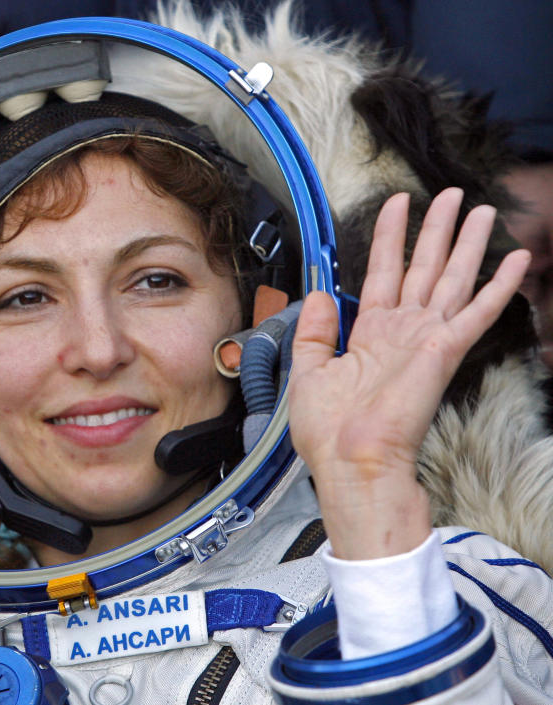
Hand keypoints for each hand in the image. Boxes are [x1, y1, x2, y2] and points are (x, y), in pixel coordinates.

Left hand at [289, 188, 530, 558]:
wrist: (348, 461)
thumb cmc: (327, 429)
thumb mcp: (308, 371)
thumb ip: (315, 331)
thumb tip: (320, 294)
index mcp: (371, 334)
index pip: (383, 272)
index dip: (390, 236)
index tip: (397, 203)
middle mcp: (403, 331)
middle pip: (424, 267)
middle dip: (438, 229)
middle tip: (453, 195)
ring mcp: (426, 339)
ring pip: (453, 278)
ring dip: (468, 244)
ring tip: (483, 210)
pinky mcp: (444, 351)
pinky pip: (477, 312)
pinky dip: (499, 285)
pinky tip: (518, 261)